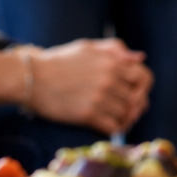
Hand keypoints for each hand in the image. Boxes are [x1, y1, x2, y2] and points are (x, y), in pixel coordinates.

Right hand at [26, 39, 151, 134]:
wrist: (31, 77)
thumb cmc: (59, 61)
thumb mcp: (88, 47)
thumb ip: (114, 49)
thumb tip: (139, 58)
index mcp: (112, 62)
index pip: (145, 77)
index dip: (144, 88)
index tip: (135, 94)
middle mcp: (109, 79)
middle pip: (137, 99)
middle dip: (135, 107)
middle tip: (128, 113)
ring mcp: (99, 97)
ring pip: (126, 114)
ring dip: (125, 120)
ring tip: (119, 122)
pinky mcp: (87, 114)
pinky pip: (113, 127)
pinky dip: (115, 129)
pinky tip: (108, 128)